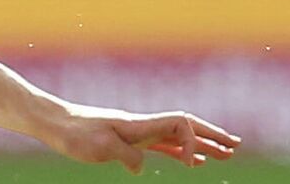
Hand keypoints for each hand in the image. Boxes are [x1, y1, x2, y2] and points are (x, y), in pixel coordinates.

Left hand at [40, 103, 242, 174]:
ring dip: (202, 144)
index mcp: (139, 125)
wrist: (53, 122)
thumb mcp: (99, 147)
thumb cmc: (74, 133)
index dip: (193, 140)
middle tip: (236, 146)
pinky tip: (191, 163)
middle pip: (186, 126)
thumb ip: (125, 156)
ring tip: (225, 155)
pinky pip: (164, 146)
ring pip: (178, 137)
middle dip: (212, 135)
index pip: (179, 123)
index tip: (190, 164)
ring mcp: (137, 133)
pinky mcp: (129, 141)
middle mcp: (143, 126)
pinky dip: (182, 153)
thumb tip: (142, 168)